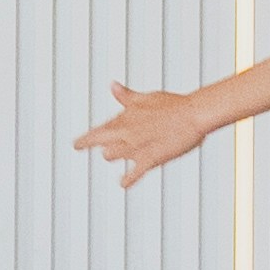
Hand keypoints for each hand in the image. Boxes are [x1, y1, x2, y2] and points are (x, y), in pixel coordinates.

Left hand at [70, 80, 210, 185]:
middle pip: (102, 146)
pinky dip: (127, 180)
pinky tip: (123, 184)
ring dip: (115, 156)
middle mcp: (125, 133)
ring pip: (112, 156)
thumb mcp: (146, 98)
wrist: (193, 115)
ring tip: (117, 156)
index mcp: (124, 118)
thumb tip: (113, 86)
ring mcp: (136, 147)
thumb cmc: (173, 104)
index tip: (76, 145)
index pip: (96, 132)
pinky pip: (133, 174)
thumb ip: (126, 96)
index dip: (84, 140)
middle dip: (102, 148)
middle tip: (99, 151)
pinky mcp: (150, 159)